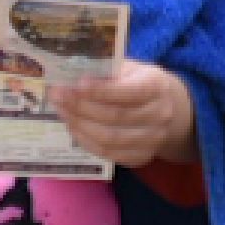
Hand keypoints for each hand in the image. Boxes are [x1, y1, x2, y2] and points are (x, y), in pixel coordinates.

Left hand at [50, 59, 197, 166]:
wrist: (168, 106)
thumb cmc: (137, 81)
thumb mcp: (127, 67)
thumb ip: (105, 70)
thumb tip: (70, 74)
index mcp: (156, 86)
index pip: (129, 91)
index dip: (101, 90)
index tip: (76, 84)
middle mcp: (160, 115)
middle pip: (115, 116)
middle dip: (81, 106)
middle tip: (56, 95)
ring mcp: (153, 139)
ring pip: (110, 138)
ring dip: (79, 124)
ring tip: (61, 110)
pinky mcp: (142, 156)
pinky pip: (109, 154)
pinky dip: (85, 141)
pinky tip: (72, 125)